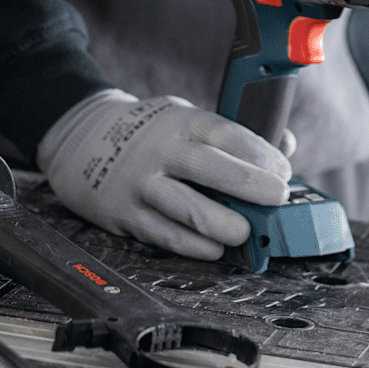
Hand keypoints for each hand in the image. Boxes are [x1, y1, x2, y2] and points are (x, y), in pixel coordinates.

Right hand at [38, 89, 291, 259]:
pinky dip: (193, 246)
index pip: (228, 135)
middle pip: (210, 168)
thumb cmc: (153, 132)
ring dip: (222, 224)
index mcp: (184, 121)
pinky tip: (216, 249)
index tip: (284, 172)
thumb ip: (236, 133)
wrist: (82, 139)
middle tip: (278, 200)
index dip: (261, 155)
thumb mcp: (189, 118)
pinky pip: (163, 234)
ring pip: (185, 208)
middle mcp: (161, 150)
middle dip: (250, 186)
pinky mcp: (124, 214)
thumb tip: (286, 145)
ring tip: (246, 233)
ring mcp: (141, 183)